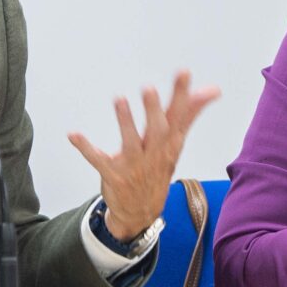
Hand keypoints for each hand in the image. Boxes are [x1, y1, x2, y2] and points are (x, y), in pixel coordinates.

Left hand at [68, 71, 220, 240]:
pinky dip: (86, 148)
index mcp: (169, 144)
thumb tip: (212, 89)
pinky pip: (98, 160)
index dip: (182, 95)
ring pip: (130, 143)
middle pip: (157, 130)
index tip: (184, 73)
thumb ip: (189, 113)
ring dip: (125, 122)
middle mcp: (154, 154)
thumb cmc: (157, 170)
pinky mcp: (113, 175)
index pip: (179, 116)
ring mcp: (133, 166)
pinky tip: (74, 135)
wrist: (141, 213)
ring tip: (119, 100)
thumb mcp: (175, 143)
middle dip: (153, 110)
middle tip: (149, 88)